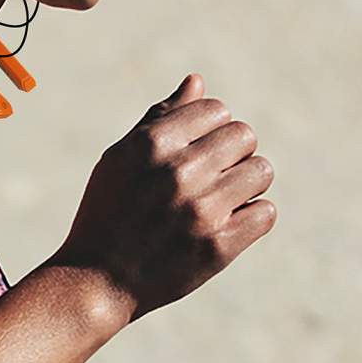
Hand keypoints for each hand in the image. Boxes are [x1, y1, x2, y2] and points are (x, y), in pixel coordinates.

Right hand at [53, 72, 276, 322]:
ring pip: (261, 172)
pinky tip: (225, 226)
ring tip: (219, 202)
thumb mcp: (120, 159)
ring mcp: (201, 210)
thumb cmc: (108, 213)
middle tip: (210, 180)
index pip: (217, 110)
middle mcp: (179, 172)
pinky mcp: (219, 247)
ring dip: (246, 184)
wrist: (96, 281)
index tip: (195, 153)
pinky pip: (265, 213)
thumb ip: (160, 118)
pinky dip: (250, 218)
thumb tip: (198, 82)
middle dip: (231, 154)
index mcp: (152, 143)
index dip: (210, 130)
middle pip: (245, 137)